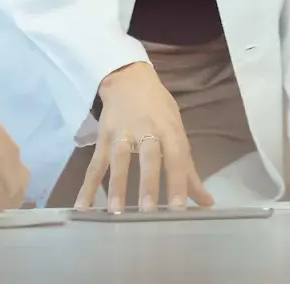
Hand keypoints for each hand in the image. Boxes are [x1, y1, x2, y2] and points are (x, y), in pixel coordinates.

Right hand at [79, 62, 212, 211]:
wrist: (128, 78)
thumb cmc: (159, 111)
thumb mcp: (177, 133)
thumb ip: (188, 171)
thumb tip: (207, 203)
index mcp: (169, 130)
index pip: (176, 157)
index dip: (178, 182)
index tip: (178, 209)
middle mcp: (146, 130)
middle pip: (148, 157)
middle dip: (148, 184)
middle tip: (148, 211)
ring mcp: (122, 133)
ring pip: (119, 160)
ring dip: (117, 185)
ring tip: (115, 210)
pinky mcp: (103, 137)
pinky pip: (95, 164)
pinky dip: (87, 186)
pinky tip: (82, 207)